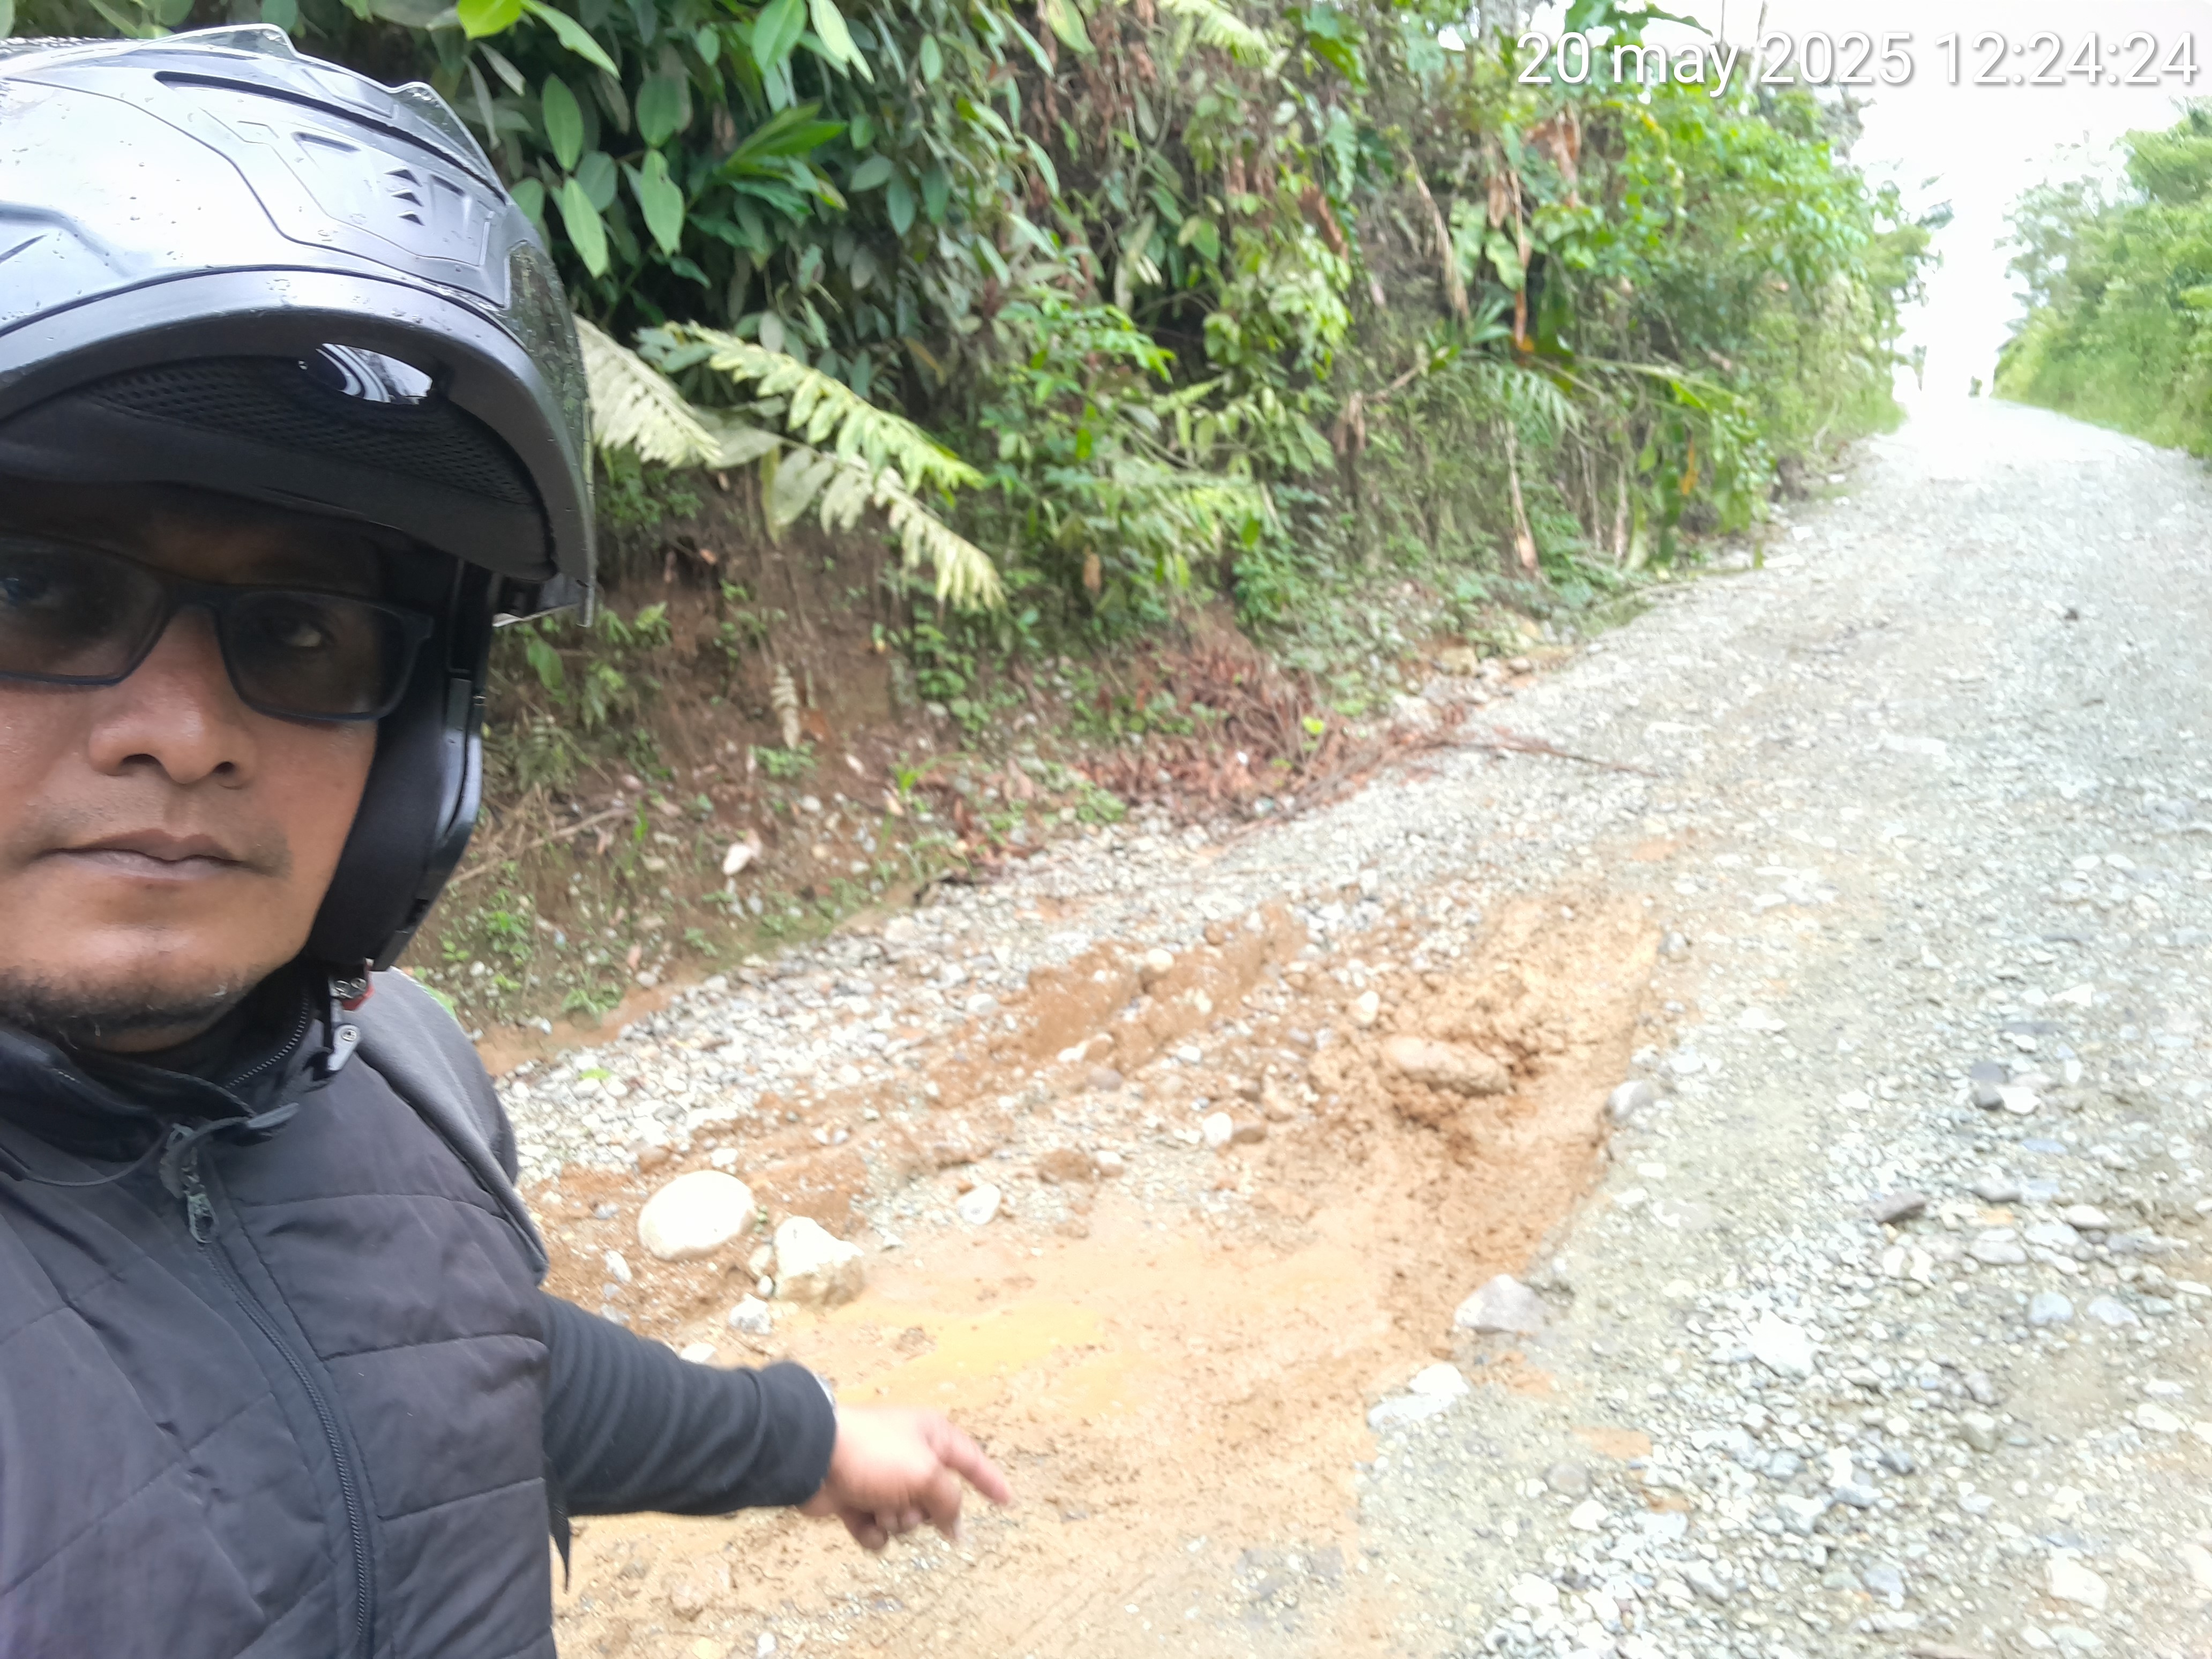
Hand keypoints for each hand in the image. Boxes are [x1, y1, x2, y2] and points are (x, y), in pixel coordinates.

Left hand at [799, 1407, 1010, 1550]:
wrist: (814, 1458)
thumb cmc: (874, 1454)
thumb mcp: (926, 1473)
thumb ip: (949, 1500)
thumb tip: (956, 1526)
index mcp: (932, 1437)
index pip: (971, 1461)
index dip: (990, 1481)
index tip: (1007, 1500)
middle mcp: (910, 1457)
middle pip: (936, 1501)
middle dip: (923, 1511)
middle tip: (907, 1503)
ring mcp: (882, 1480)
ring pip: (908, 1519)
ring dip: (895, 1520)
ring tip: (876, 1507)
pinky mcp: (858, 1500)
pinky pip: (878, 1530)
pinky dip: (870, 1530)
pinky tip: (860, 1519)